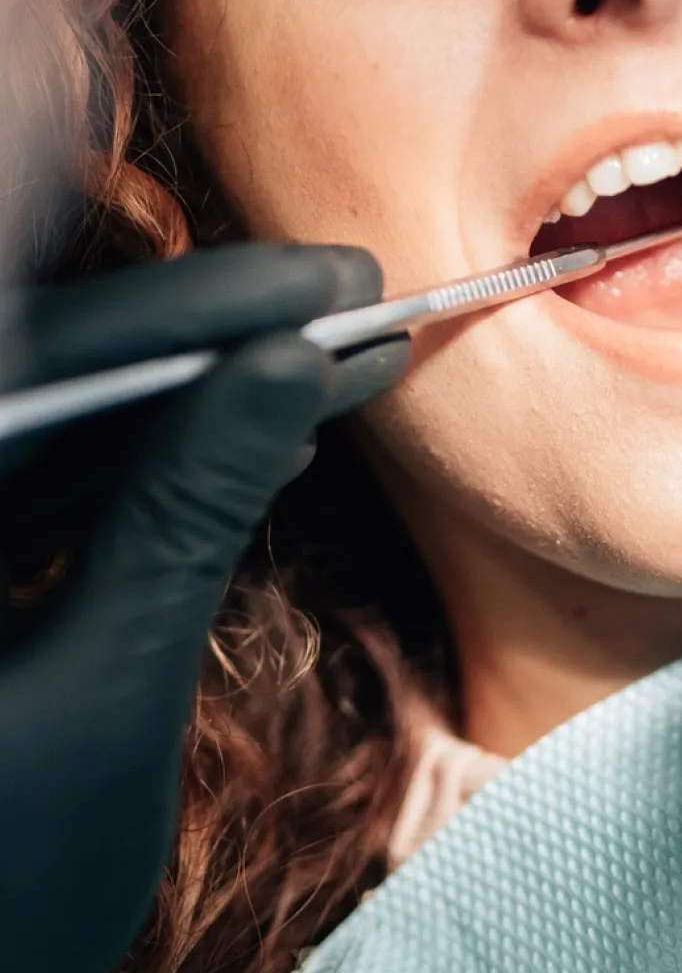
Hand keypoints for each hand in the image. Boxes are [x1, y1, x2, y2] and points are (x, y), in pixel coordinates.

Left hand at [0, 244, 407, 972]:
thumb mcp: (112, 694)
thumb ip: (189, 515)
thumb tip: (290, 369)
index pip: (41, 360)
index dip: (193, 306)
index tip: (326, 279)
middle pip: (51, 376)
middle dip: (205, 337)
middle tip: (350, 301)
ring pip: (60, 426)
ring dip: (195, 394)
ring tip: (333, 362)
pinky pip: (46, 488)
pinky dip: (153, 465)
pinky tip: (261, 441)